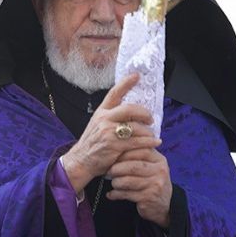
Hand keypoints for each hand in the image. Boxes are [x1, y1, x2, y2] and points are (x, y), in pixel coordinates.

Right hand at [61, 74, 160, 192]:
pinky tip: (154, 142)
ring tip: (153, 134)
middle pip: (129, 108)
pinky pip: (136, 142)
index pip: (114, 93)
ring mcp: (109, 132)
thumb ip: (111, 117)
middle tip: (151, 118)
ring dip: (148, 131)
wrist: (81, 161)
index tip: (136, 75)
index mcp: (101, 112)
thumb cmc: (93, 143)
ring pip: (135, 127)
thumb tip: (130, 112)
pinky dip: (148, 142)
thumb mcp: (97, 125)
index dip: (126, 83)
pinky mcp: (114, 146)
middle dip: (144, 112)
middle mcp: (104, 119)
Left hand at [106, 146, 171, 226]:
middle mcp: (160, 171)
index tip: (114, 156)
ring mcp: (155, 185)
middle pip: (133, 166)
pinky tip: (111, 194)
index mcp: (159, 160)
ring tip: (113, 183)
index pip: (141, 151)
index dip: (125, 153)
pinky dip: (115, 194)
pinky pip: (127, 194)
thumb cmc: (152, 182)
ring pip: (128, 181)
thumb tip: (119, 146)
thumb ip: (140, 156)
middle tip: (108, 171)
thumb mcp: (152, 167)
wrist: (162, 205)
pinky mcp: (148, 198)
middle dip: (117, 168)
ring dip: (116, 182)